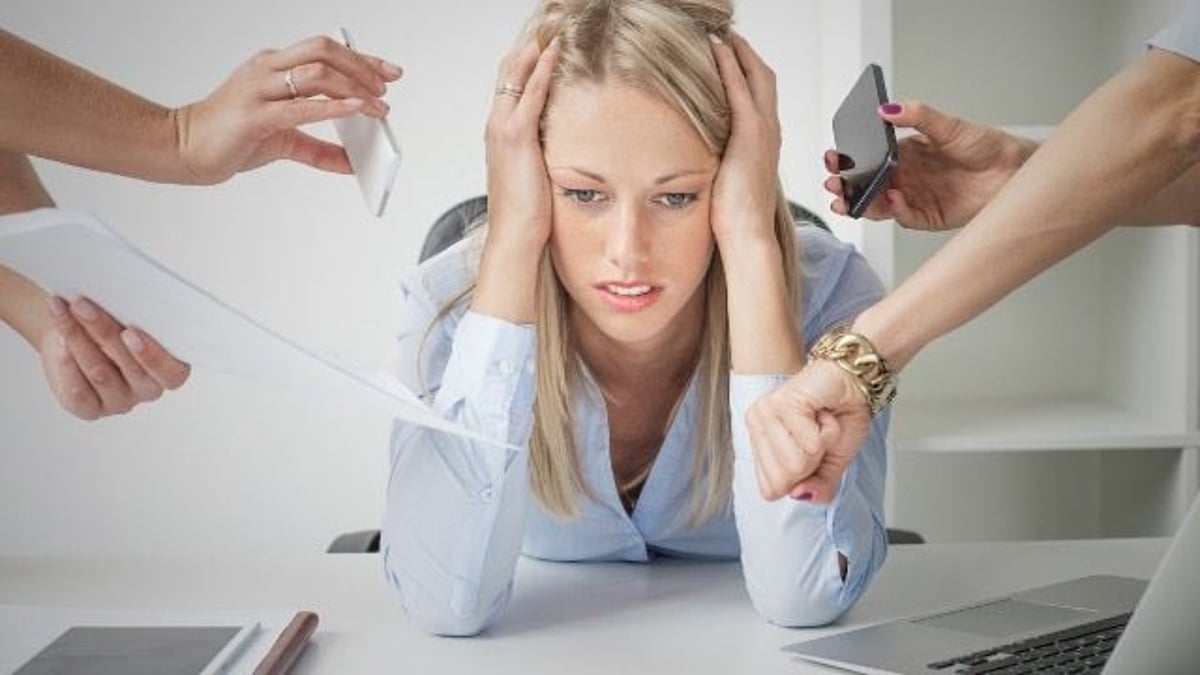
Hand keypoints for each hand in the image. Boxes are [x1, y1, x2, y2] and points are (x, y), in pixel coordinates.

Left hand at [38, 296, 188, 419]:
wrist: (80, 331)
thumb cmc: (114, 322)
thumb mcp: (131, 316)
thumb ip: (137, 316)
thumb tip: (123, 300)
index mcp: (171, 370)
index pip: (172, 374)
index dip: (153, 356)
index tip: (130, 331)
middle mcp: (148, 389)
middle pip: (131, 369)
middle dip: (104, 332)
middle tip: (83, 307)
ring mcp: (120, 402)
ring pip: (100, 374)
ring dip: (78, 338)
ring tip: (65, 311)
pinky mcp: (90, 409)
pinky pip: (78, 392)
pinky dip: (67, 363)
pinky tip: (60, 342)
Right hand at [174, 35, 402, 183]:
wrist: (184, 148)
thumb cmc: (229, 136)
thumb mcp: (284, 141)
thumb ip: (319, 151)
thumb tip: (351, 164)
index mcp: (273, 66)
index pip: (325, 50)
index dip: (362, 58)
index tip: (390, 71)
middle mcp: (267, 70)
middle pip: (324, 50)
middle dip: (361, 67)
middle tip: (385, 89)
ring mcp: (259, 89)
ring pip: (316, 72)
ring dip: (354, 87)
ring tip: (377, 107)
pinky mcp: (255, 115)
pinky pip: (300, 106)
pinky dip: (333, 107)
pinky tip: (355, 110)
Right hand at [483, 38, 558, 251]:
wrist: (515, 236)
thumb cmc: (525, 214)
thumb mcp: (534, 175)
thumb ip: (541, 155)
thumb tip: (559, 148)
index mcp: (500, 135)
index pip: (511, 85)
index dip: (526, 60)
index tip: (546, 40)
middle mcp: (496, 126)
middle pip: (509, 71)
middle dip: (529, 45)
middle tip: (551, 23)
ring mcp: (503, 129)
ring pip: (516, 75)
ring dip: (535, 48)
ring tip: (554, 26)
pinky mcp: (516, 137)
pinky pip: (531, 93)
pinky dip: (542, 69)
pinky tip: (554, 52)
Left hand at [708, 32, 781, 247]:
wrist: (747, 233)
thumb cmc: (734, 217)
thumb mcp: (727, 180)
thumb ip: (721, 161)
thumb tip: (701, 157)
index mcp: (765, 142)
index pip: (760, 96)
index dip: (747, 72)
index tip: (730, 55)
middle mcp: (770, 131)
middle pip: (764, 78)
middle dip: (746, 54)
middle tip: (727, 35)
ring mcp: (763, 130)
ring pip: (756, 76)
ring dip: (739, 52)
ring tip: (721, 35)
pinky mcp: (751, 133)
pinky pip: (741, 88)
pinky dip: (730, 65)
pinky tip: (716, 49)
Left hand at [745, 358, 870, 501]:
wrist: (855, 382)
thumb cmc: (840, 417)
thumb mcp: (831, 464)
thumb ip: (818, 487)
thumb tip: (799, 496)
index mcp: (760, 442)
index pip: (769, 489)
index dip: (799, 480)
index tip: (811, 452)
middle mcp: (756, 426)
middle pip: (782, 481)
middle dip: (812, 463)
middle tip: (817, 435)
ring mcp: (766, 413)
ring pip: (796, 463)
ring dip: (822, 445)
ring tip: (820, 422)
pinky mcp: (782, 403)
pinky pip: (811, 443)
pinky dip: (829, 431)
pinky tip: (823, 412)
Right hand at [824, 101, 1036, 230]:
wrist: (1015, 170)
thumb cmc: (985, 145)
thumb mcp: (949, 125)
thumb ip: (917, 116)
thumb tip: (887, 108)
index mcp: (904, 155)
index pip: (867, 160)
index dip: (847, 162)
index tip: (833, 159)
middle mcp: (906, 178)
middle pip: (867, 187)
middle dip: (846, 187)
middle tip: (834, 185)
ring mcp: (916, 198)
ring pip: (879, 206)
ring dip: (862, 204)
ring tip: (850, 200)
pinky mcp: (929, 217)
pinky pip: (905, 217)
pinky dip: (896, 211)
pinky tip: (894, 200)